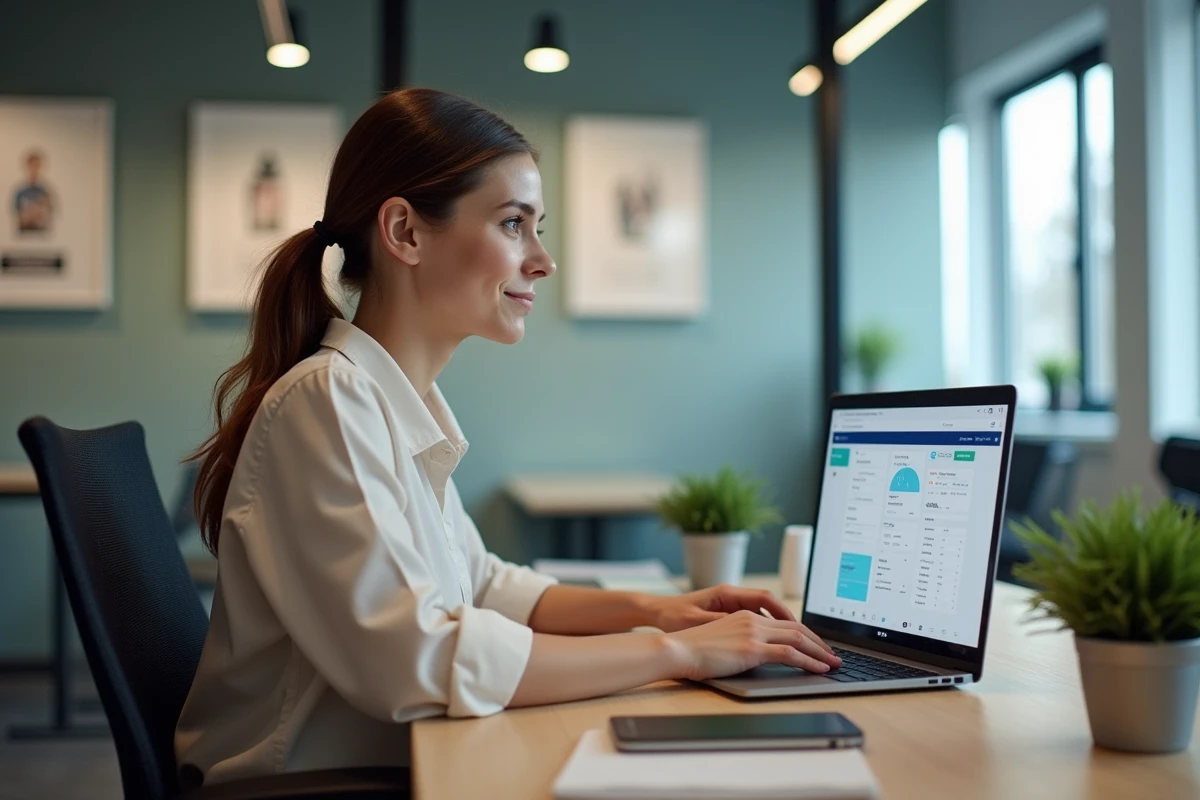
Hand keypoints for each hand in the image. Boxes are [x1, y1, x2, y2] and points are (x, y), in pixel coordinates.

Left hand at [644, 584, 798, 632]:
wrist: (658, 614)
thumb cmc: (674, 617)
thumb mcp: (697, 621)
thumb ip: (722, 623)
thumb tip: (747, 628)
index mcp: (728, 594)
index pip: (766, 600)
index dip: (786, 615)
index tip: (801, 631)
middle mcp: (734, 596)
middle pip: (774, 607)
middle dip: (796, 625)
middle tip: (815, 644)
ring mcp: (733, 605)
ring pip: (769, 614)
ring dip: (787, 629)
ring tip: (806, 647)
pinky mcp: (730, 615)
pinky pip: (760, 621)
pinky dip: (773, 631)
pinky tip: (783, 645)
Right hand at [663, 610, 840, 680]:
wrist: (677, 649)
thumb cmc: (691, 649)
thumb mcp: (720, 640)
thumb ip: (740, 643)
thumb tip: (755, 657)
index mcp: (744, 615)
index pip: (783, 622)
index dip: (804, 633)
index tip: (816, 644)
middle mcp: (752, 619)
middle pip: (796, 628)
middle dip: (818, 642)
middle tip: (832, 654)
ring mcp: (754, 632)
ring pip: (798, 638)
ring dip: (819, 652)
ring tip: (833, 663)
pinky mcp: (753, 648)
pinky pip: (790, 653)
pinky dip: (809, 661)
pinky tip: (819, 669)